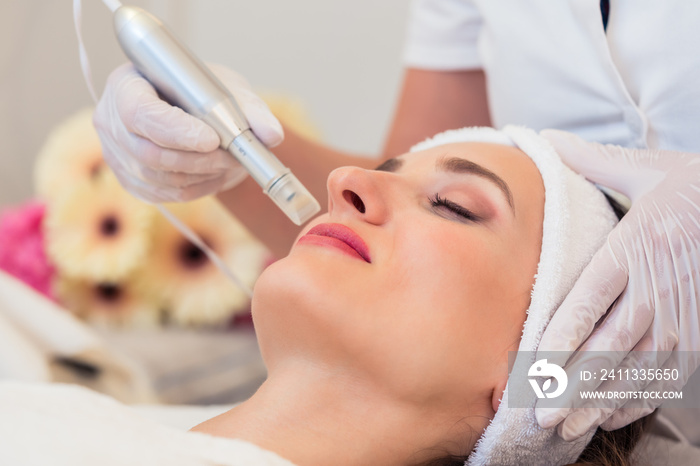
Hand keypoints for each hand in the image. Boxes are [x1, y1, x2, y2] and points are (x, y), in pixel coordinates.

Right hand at [93, 63, 283, 202]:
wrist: (189, 107)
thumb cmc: (201, 90)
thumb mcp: (226, 87)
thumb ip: (251, 109)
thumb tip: (272, 136)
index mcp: (126, 86)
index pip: (141, 113)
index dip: (176, 131)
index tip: (212, 140)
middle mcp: (110, 121)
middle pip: (150, 153)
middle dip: (198, 160)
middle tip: (235, 158)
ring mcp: (116, 155)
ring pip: (158, 178)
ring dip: (202, 176)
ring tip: (232, 165)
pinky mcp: (131, 180)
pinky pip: (164, 194)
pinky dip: (196, 189)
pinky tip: (217, 176)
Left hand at [534, 130, 699, 439]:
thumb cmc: (691, 184)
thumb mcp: (644, 168)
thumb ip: (589, 160)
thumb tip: (542, 138)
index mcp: (635, 247)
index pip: (589, 301)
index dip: (559, 338)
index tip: (530, 368)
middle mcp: (657, 286)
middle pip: (609, 345)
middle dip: (572, 384)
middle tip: (538, 416)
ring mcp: (683, 312)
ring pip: (637, 368)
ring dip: (600, 400)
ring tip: (566, 427)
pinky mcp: (699, 328)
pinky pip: (671, 372)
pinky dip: (642, 398)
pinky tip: (613, 417)